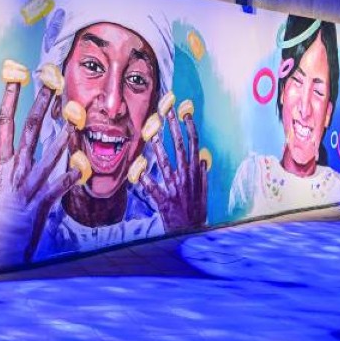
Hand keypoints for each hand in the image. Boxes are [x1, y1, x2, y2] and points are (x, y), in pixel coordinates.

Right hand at [0, 77, 82, 269]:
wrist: (1, 256)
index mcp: (0, 168)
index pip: (4, 125)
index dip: (10, 100)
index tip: (14, 79)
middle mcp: (18, 172)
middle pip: (32, 130)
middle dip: (41, 104)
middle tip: (51, 82)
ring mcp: (33, 186)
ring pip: (52, 152)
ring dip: (64, 132)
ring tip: (75, 114)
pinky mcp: (45, 202)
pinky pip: (62, 184)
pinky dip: (72, 174)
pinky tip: (83, 163)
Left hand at [138, 100, 207, 231]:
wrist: (192, 232)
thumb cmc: (196, 211)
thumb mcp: (203, 191)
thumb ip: (202, 174)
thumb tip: (202, 158)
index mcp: (195, 172)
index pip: (193, 144)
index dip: (189, 126)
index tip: (185, 110)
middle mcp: (186, 176)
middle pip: (179, 146)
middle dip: (173, 126)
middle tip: (167, 109)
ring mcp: (175, 188)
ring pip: (165, 162)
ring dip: (157, 145)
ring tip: (150, 129)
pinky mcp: (164, 200)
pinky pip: (152, 187)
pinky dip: (144, 179)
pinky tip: (136, 168)